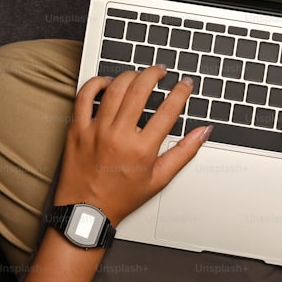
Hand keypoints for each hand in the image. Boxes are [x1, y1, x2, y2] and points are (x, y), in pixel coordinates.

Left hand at [53, 65, 211, 225]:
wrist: (86, 210)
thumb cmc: (121, 197)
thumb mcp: (159, 179)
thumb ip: (184, 152)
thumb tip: (204, 132)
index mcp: (141, 150)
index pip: (168, 110)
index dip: (181, 92)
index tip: (185, 84)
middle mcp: (118, 136)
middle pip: (140, 91)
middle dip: (154, 74)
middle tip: (161, 71)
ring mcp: (95, 131)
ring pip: (114, 89)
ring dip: (129, 75)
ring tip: (138, 75)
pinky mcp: (77, 129)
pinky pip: (84, 97)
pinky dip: (96, 84)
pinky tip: (107, 83)